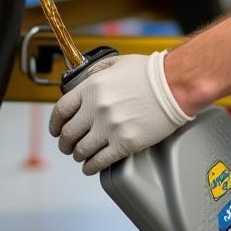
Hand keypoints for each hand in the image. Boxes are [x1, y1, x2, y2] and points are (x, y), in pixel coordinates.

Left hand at [49, 52, 191, 174]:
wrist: (175, 85)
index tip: (56, 129)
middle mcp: (97, 108)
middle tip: (67, 146)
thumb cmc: (152, 72)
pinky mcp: (125, 143)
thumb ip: (99, 72)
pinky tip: (91, 167)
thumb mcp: (118, 63)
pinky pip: (100, 161)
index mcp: (92, 87)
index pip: (61, 110)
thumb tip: (88, 80)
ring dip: (78, 155)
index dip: (55, 123)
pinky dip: (91, 167)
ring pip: (81, 150)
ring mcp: (110, 127)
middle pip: (68, 133)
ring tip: (80, 156)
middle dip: (65, 143)